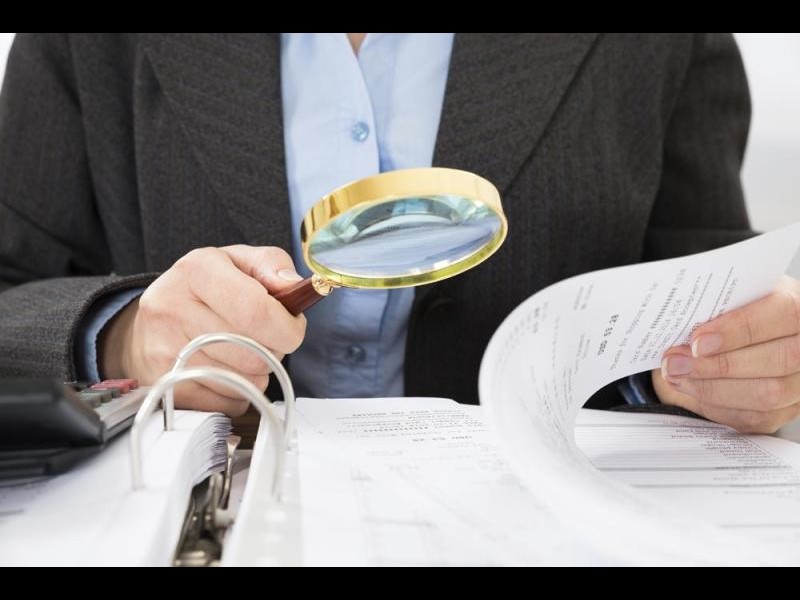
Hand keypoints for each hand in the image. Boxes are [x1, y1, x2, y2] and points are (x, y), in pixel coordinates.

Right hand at [101, 246, 306, 415]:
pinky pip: (229, 403)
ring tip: (242, 352)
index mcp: (196, 271)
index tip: (293, 329)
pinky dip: (238, 392)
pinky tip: (225, 370)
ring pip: (245, 382)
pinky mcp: (167, 388)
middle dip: (274, 351)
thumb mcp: (236, 262)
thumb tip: (294, 287)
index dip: (287, 327)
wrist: (147, 327)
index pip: (255, 310)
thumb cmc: (203, 292)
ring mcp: (165, 353)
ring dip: (257, 373)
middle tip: (265, 339)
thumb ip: (272, 265)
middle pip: (254, 352)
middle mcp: (173, 309)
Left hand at [654, 276, 799, 432]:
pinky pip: (753, 416)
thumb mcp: (724, 299)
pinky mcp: (786, 411)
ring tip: (676, 374)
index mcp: (799, 306)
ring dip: (711, 387)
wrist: (734, 336)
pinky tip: (690, 388)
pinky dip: (715, 404)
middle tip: (675, 361)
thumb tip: (678, 327)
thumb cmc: (728, 313)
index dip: (739, 330)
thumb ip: (713, 307)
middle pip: (776, 361)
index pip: (782, 315)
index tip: (698, 341)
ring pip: (766, 394)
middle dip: (717, 365)